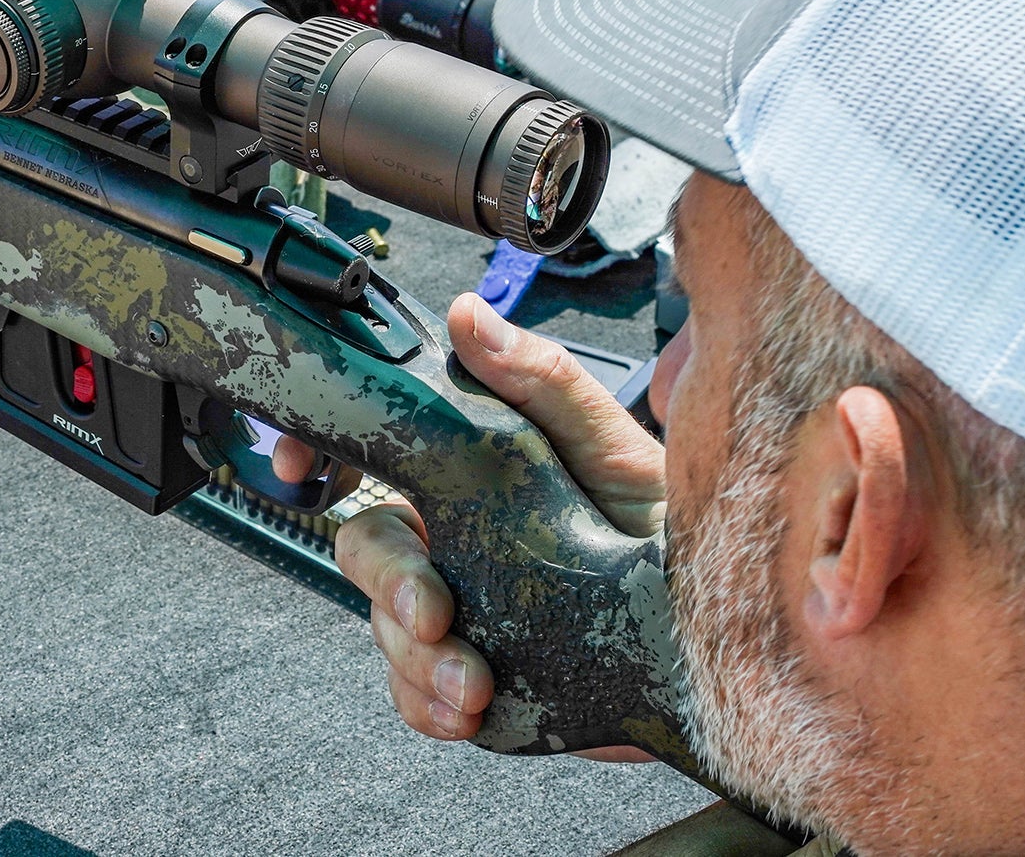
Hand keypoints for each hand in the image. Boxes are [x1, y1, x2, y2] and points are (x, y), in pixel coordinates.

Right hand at [276, 292, 669, 745]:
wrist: (726, 636)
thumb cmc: (669, 526)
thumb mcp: (611, 444)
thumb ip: (540, 382)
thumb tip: (469, 314)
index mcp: (467, 476)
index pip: (371, 453)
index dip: (320, 453)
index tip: (298, 466)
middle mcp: (452, 541)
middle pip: (366, 549)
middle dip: (389, 587)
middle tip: (435, 611)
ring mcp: (462, 612)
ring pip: (386, 628)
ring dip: (414, 658)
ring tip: (470, 680)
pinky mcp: (481, 679)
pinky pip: (419, 695)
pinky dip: (428, 704)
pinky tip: (466, 709)